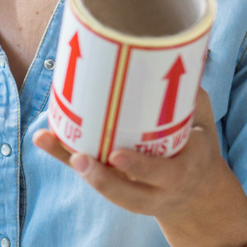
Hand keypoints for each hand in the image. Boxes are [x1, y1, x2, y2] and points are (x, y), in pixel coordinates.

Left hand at [35, 90, 238, 220]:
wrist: (197, 193)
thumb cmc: (198, 146)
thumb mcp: (204, 122)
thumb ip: (192, 95)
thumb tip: (179, 52)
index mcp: (182, 171)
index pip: (165, 173)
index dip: (141, 167)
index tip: (117, 155)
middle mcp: (157, 190)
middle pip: (128, 193)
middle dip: (102, 179)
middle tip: (79, 158)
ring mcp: (134, 192)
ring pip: (105, 188)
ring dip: (75, 167)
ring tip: (47, 140)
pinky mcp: (114, 184)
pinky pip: (90, 174)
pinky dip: (64, 157)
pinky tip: (42, 137)